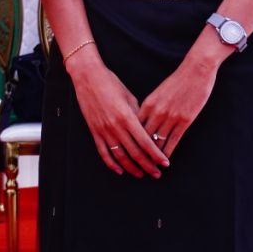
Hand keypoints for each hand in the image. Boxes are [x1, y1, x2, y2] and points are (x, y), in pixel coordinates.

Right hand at [65, 53, 167, 178]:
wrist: (88, 76)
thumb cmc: (111, 83)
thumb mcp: (129, 96)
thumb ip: (138, 115)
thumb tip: (147, 130)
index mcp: (127, 117)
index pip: (145, 142)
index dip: (156, 155)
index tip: (165, 163)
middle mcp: (115, 126)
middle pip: (134, 152)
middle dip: (148, 165)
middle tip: (157, 174)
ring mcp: (103, 130)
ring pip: (119, 156)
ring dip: (131, 168)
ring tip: (141, 174)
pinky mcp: (94, 131)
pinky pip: (103, 152)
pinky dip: (111, 163)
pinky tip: (119, 170)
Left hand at [138, 56, 218, 160]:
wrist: (195, 71)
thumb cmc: (177, 81)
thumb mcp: (158, 93)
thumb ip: (150, 106)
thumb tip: (142, 119)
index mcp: (148, 103)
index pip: (134, 125)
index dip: (129, 139)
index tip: (125, 150)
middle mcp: (156, 111)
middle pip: (143, 136)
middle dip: (138, 152)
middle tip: (135, 165)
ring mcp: (170, 116)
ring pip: (158, 141)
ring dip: (153, 157)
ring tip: (150, 168)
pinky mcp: (184, 120)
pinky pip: (173, 140)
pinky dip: (167, 152)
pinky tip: (165, 161)